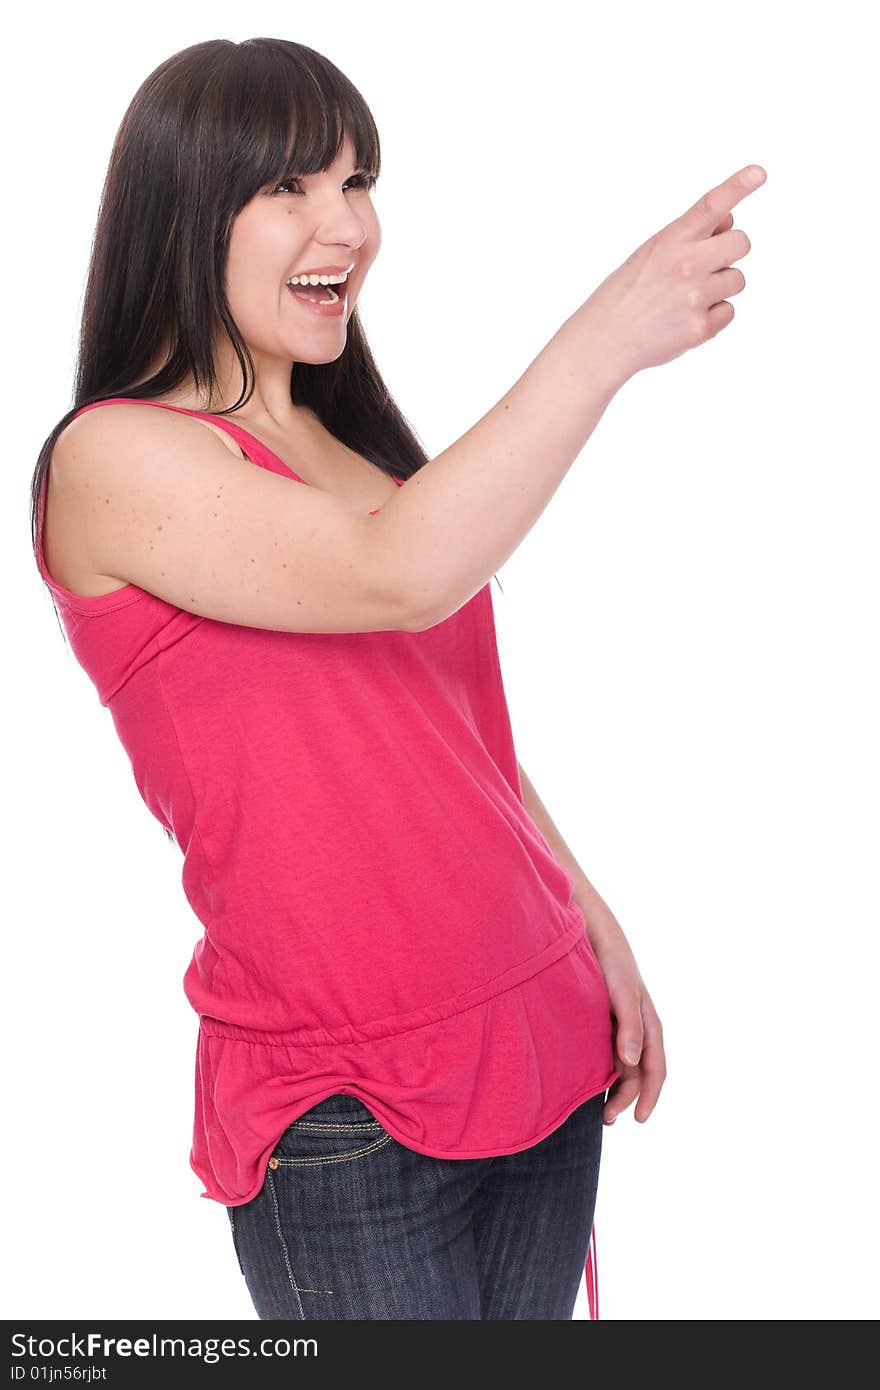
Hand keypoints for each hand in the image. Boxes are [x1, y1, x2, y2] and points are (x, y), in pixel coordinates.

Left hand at [582, 912, 665, 1124]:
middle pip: (637, 1073)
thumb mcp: (623, 995)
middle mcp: (637, 1028)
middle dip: (626, 1098)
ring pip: (621, 1066)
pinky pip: (605, 1053)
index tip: (638, 1119)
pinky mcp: (602, 1020)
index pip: (656, 1069)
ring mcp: (620, 1025)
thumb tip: (631, 1063)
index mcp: (649, 1024)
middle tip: (606, 1119)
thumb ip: (629, 1027)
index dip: (649, 1096)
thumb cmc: (611, 963)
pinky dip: (600, 1070)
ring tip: (596, 1109)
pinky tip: (585, 1080)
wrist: (591, 933)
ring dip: (614, 1088)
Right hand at [583, 163, 766, 382]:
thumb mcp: (650, 252)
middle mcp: (685, 265)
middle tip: (706, 265)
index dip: (737, 186)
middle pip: (741, 242)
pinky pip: (729, 312)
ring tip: (687, 298)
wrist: (604, 340)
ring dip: (720, 287)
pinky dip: (714, 316)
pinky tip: (686, 319)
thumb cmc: (628, 293)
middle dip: (729, 251)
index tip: (758, 173)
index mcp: (670, 241)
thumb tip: (730, 223)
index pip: (710, 206)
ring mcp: (694, 297)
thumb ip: (689, 236)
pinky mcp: (700, 328)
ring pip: (737, 279)